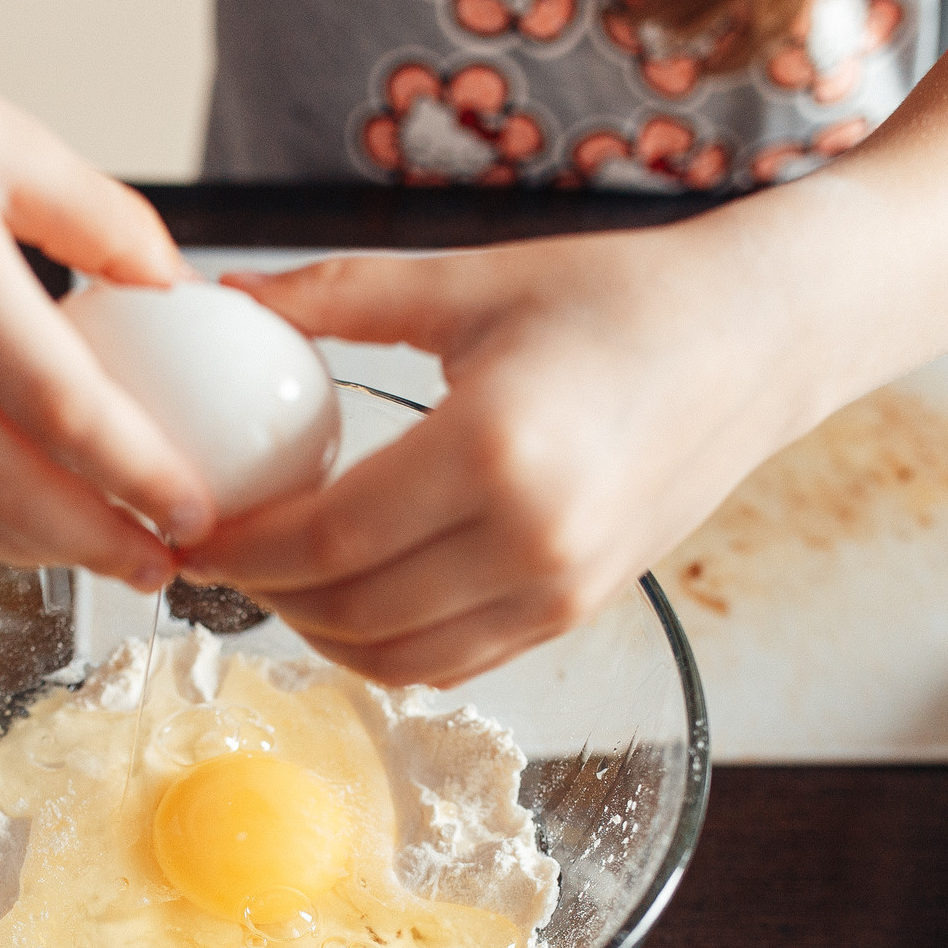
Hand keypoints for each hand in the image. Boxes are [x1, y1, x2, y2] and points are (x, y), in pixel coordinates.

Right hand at [0, 0, 205, 588]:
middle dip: (96, 545)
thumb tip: (180, 292)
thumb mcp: (9, 137)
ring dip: (38, 550)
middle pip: (6, 487)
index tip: (195, 510)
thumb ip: (105, 222)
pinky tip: (30, 522)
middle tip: (166, 566)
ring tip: (111, 556)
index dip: (137, 477)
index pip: (61, 409)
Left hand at [177, 209, 842, 686]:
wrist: (755, 343)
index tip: (192, 527)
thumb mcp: (469, 282)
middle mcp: (530, 540)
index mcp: (493, 451)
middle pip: (350, 609)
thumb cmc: (618, 297)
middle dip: (263, 593)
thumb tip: (227, 296)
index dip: (244, 545)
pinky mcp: (575, 615)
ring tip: (276, 579)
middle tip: (216, 554)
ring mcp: (559, 591)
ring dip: (316, 632)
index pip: (328, 536)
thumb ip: (338, 295)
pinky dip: (382, 651)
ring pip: (395, 660)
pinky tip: (347, 599)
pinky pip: (450, 665)